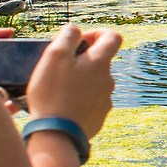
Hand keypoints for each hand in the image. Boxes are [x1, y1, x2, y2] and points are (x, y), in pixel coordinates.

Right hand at [25, 23, 121, 137]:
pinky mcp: (98, 117)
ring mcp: (105, 101)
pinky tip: (62, 106)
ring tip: (57, 89)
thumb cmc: (53, 93)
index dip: (96, 33)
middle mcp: (108, 80)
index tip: (79, 41)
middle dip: (82, 60)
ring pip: (94, 82)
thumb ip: (68, 36)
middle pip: (100, 62)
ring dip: (80, 81)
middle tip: (59, 68)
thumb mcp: (55, 55)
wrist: (57, 135)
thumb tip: (76, 31)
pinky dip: (79, 100)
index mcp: (100, 63)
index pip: (113, 36)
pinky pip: (90, 102)